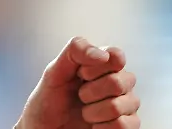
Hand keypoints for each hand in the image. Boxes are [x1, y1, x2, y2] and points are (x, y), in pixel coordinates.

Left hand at [17, 37, 139, 128]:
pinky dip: (101, 127)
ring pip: (121, 106)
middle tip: (80, 96)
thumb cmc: (49, 100)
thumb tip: (102, 54)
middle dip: (90, 92)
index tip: (80, 74)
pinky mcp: (127, 127)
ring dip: (94, 112)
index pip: (116, 56)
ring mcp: (126, 106)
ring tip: (85, 113)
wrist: (44, 128)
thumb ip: (75, 51)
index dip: (96, 67)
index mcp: (104, 66)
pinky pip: (123, 126)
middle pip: (119, 82)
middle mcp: (119, 84)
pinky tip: (94, 126)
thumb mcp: (54, 71)